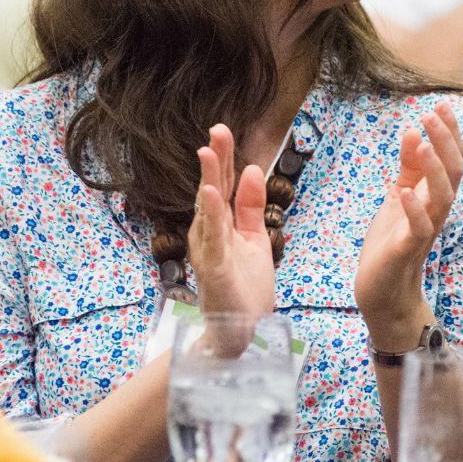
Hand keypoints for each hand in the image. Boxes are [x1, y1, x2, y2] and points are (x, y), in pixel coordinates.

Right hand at [186, 125, 275, 323]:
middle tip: (217, 130)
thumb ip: (252, 206)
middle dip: (215, 161)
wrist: (242, 331)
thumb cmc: (244, 285)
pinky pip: (214, 239)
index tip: (223, 130)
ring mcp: (209, 251)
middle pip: (212, 191)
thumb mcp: (255, 238)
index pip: (221, 185)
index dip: (223, 158)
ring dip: (208, 181)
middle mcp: (209, 235)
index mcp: (221, 225)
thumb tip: (253, 168)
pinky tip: (211, 195)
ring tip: (208, 153)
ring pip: (208, 211)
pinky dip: (212, 216)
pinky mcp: (215, 269)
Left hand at [355, 103, 462, 342]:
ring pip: (442, 197)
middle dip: (446, 142)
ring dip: (434, 168)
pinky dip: (413, 208)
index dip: (451, 133)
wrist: (383, 292)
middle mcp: (436, 211)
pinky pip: (418, 228)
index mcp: (435, 197)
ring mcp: (424, 230)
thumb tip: (414, 130)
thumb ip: (409, 167)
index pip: (452, 160)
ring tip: (424, 141)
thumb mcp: (400, 196)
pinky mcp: (407, 250)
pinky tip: (403, 190)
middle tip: (433, 113)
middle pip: (453, 173)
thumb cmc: (392, 242)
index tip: (444, 104)